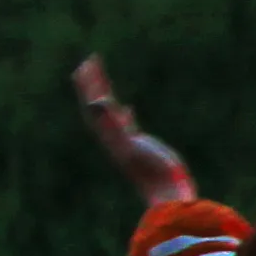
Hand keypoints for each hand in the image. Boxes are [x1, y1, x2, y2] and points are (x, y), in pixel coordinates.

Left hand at [74, 59, 194, 205]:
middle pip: (97, 105)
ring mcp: (125, 142)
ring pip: (110, 113)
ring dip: (105, 94)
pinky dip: (122, 113)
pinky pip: (126, 125)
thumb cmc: (153, 171)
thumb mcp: (131, 145)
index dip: (89, 84)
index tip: (88, 63)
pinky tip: (127, 108)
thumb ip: (114, 124)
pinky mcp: (139, 147)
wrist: (167, 194)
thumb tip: (97, 102)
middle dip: (93, 84)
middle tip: (91, 61)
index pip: (93, 104)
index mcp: (109, 134)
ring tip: (103, 79)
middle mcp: (112, 136)